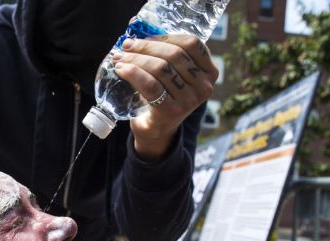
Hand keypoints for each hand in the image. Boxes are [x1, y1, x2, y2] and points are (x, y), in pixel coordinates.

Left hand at [113, 35, 217, 159]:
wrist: (157, 129)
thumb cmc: (164, 94)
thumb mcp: (170, 72)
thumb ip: (160, 49)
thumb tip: (135, 23)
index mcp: (210, 71)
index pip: (192, 44)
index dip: (166, 36)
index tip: (144, 36)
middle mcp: (204, 87)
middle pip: (173, 55)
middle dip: (145, 47)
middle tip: (126, 46)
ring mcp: (189, 100)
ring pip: (160, 68)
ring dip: (135, 60)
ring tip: (120, 59)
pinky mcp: (171, 111)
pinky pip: (150, 85)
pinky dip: (133, 73)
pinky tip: (121, 70)